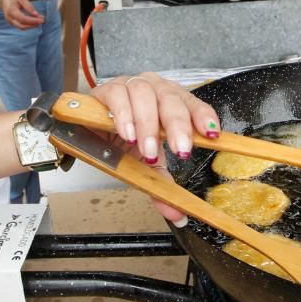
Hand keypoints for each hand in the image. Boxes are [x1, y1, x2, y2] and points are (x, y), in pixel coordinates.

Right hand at [0, 0, 43, 29]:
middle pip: (22, 26)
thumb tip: (36, 15)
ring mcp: (9, 21)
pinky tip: (35, 20)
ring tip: (40, 20)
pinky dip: (28, 24)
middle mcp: (9, 18)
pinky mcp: (12, 22)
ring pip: (21, 27)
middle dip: (33, 25)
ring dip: (31, 25)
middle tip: (42, 21)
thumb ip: (29, 7)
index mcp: (11, 11)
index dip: (33, 21)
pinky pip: (20, 25)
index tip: (42, 20)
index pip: (23, 19)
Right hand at [91, 73, 220, 224]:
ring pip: (145, 95)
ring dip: (148, 125)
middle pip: (171, 100)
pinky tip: (127, 133)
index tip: (212, 134)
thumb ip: (161, 186)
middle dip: (178, 126)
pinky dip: (123, 115)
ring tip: (148, 151)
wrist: (89, 127)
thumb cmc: (124, 138)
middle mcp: (154, 89)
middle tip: (180, 150)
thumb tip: (178, 215)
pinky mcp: (106, 89)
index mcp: (171, 102)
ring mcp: (130, 85)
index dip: (203, 117)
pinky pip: (117, 95)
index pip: (193, 104)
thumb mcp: (146, 163)